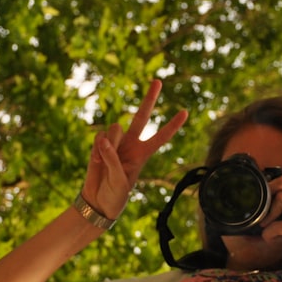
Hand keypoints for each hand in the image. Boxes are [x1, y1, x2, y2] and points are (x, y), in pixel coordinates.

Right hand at [80, 80, 187, 221]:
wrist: (97, 201)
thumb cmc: (115, 195)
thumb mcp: (119, 181)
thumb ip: (113, 158)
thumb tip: (103, 139)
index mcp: (143, 154)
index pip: (161, 137)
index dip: (172, 125)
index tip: (185, 112)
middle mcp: (132, 144)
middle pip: (142, 116)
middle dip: (149, 99)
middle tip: (158, 80)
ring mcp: (116, 142)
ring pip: (114, 129)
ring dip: (109, 145)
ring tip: (104, 163)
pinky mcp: (100, 144)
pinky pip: (99, 137)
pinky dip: (96, 150)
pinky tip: (96, 162)